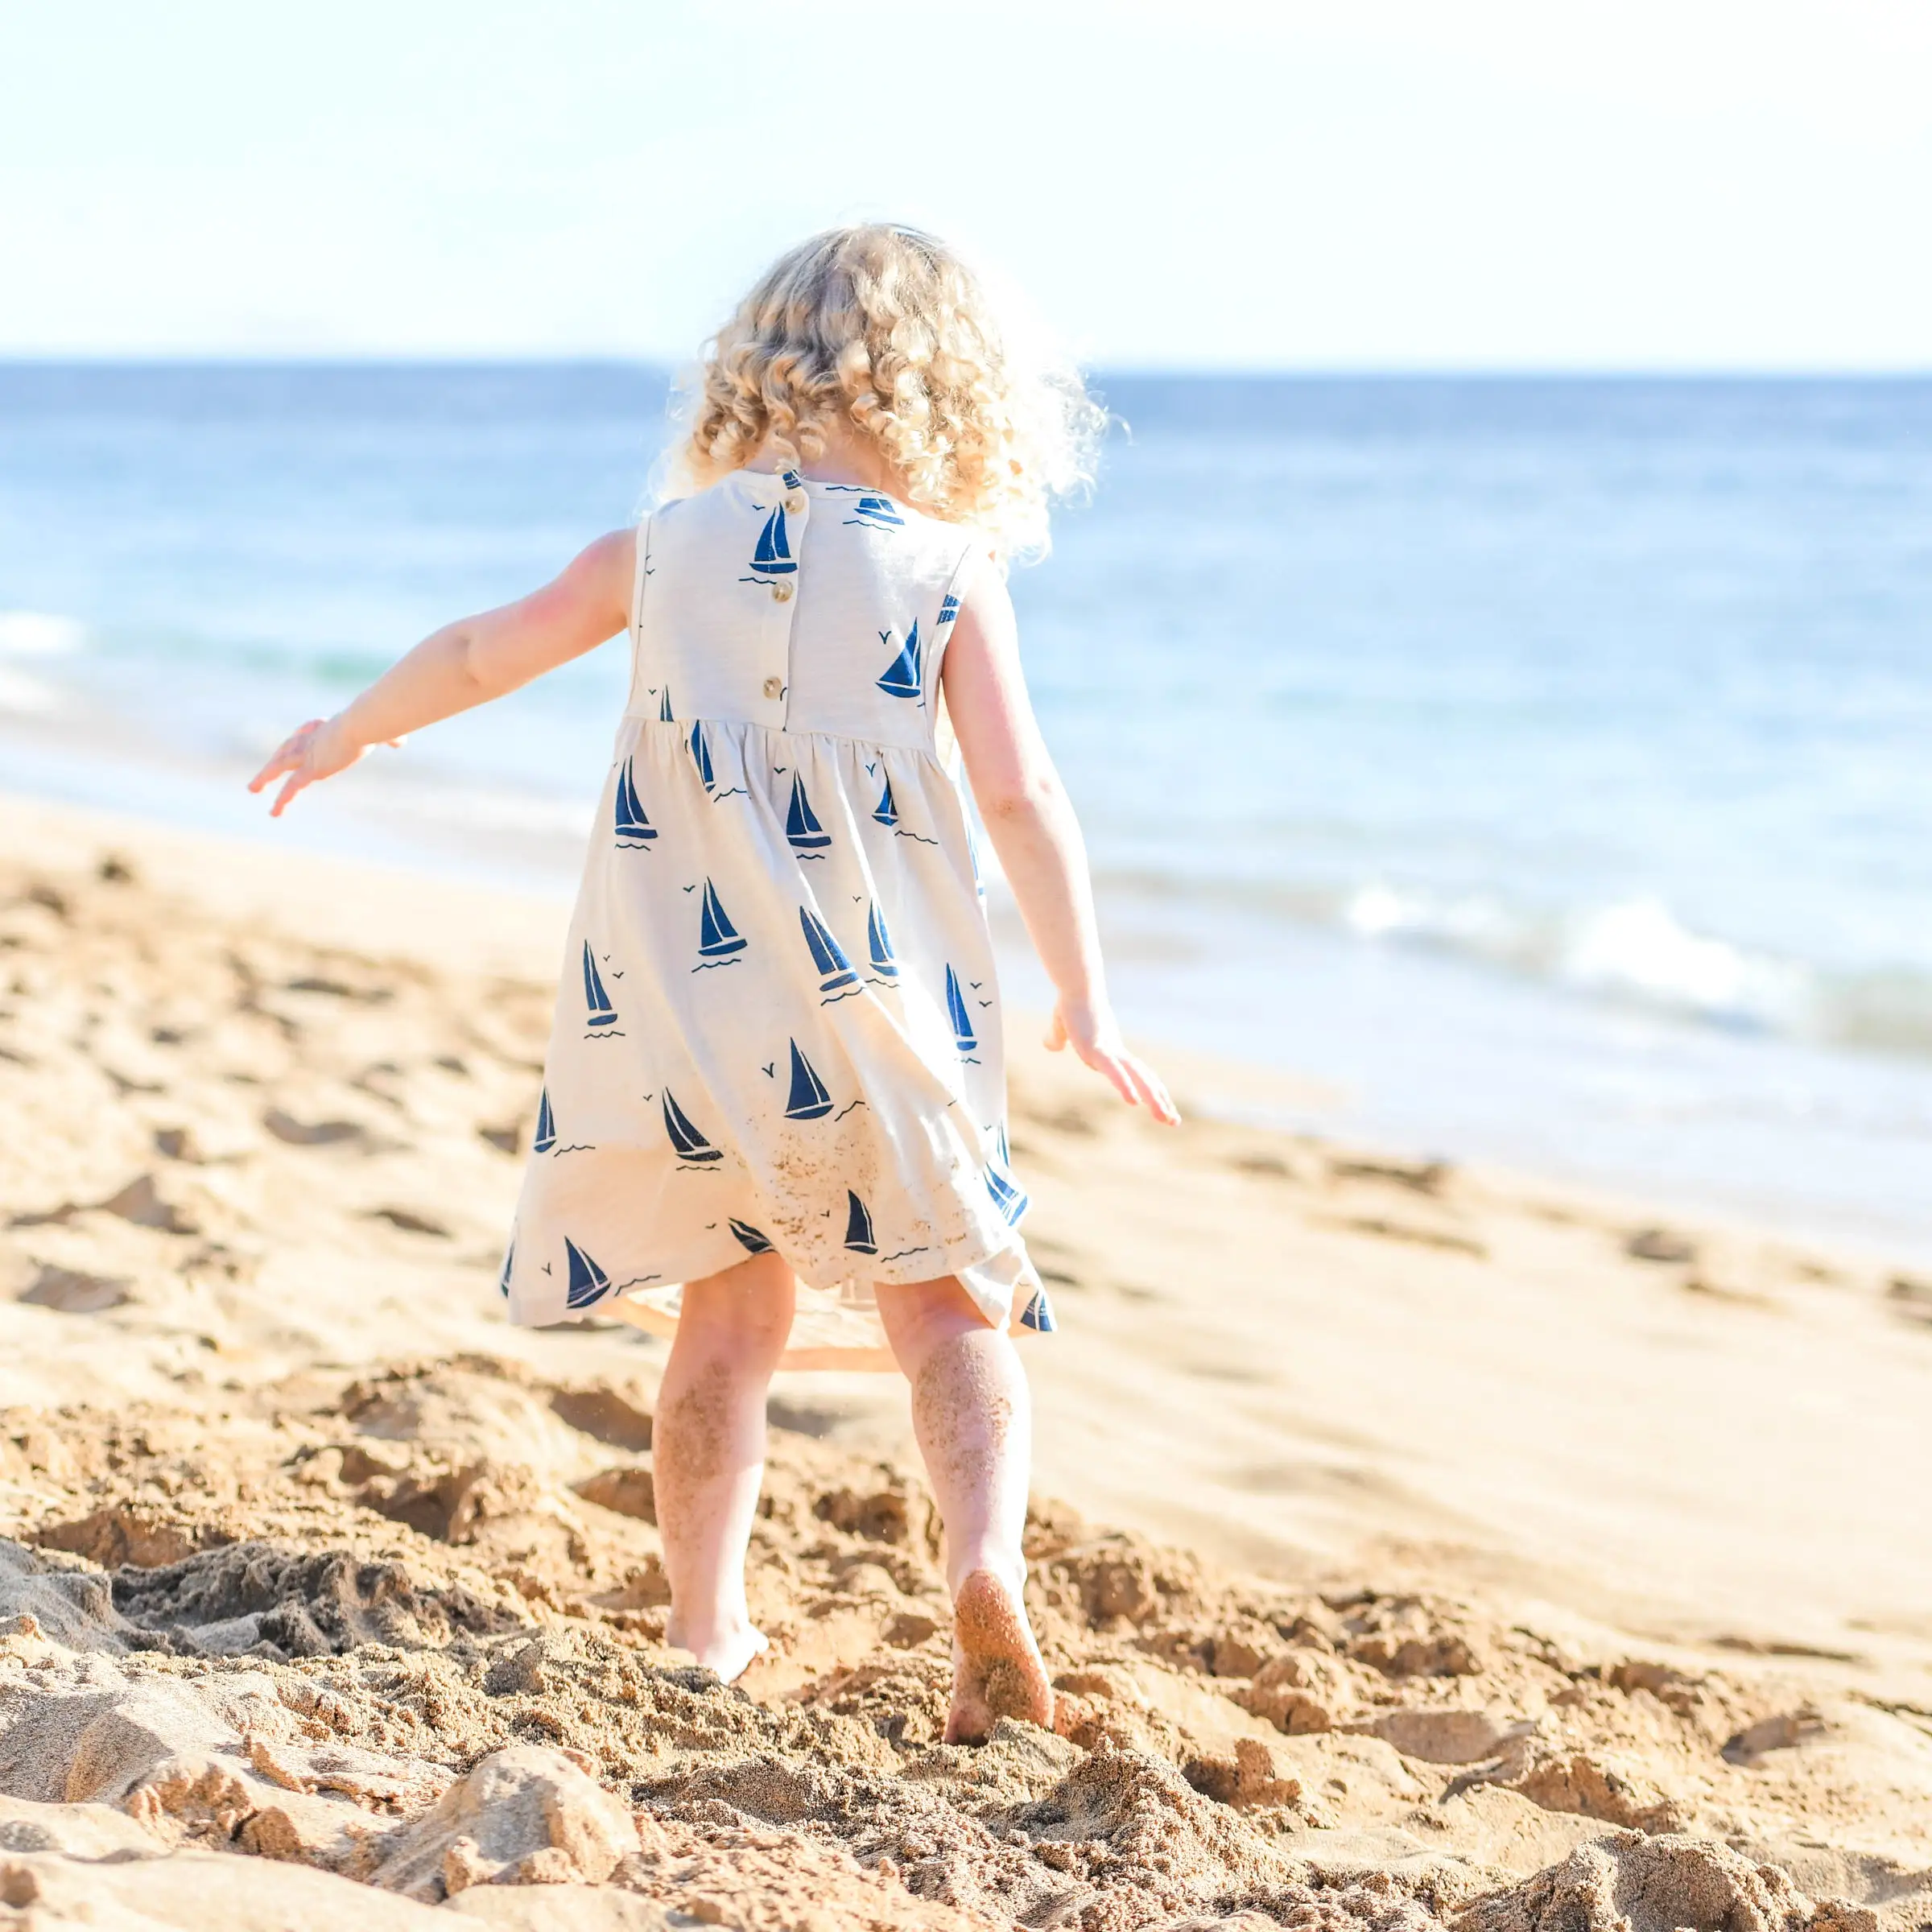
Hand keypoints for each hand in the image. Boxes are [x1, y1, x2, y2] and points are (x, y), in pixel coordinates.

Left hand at [247, 716, 393, 815]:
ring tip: (252, 789)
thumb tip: (401, 742)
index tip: (293, 745)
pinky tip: (275, 812)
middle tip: (264, 771)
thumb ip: (390, 738)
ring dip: (264, 777)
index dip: (299, 739)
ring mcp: (308, 754)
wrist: (362, 723)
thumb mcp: (381, 731)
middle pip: (288, 748)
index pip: (304, 734)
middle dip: (276, 759)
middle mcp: (311, 739)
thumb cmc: (373, 723)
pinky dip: (282, 799)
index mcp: (324, 727)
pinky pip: (292, 786)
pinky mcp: (310, 769)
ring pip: (280, 765)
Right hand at [1045, 997, 1180, 1124]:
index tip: (1164, 1107)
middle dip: (1160, 1102)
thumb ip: (1057, 1038)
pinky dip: (1125, 1085)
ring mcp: (1109, 1051)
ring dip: (1153, 1099)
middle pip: (1144, 1080)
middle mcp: (1117, 1053)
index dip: (1151, 1091)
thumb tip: (1051, 1046)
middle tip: (1175, 1122)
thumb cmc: (1071, 1002)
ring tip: (1167, 1119)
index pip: (1138, 1075)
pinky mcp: (1097, 1048)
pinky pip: (1113, 1071)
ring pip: (1137, 1079)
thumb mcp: (1062, 1026)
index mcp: (1113, 1052)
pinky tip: (1133, 1101)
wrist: (1076, 984)